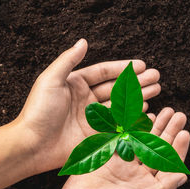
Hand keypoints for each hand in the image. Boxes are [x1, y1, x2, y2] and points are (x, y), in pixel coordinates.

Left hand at [14, 39, 160, 172]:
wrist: (33, 144)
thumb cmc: (38, 111)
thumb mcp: (51, 80)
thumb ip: (68, 60)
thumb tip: (83, 41)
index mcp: (75, 84)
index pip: (103, 72)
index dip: (122, 68)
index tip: (141, 65)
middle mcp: (85, 99)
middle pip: (115, 87)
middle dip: (136, 81)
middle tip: (156, 77)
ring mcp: (92, 117)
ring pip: (119, 104)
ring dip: (137, 96)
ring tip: (156, 89)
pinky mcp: (95, 134)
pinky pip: (117, 123)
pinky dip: (132, 116)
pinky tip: (145, 109)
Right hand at [50, 108, 189, 188]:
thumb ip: (165, 187)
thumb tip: (184, 175)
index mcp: (149, 187)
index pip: (168, 165)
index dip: (178, 148)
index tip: (185, 132)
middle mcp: (138, 175)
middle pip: (157, 150)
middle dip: (169, 132)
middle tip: (179, 115)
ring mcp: (122, 165)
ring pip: (142, 141)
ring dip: (154, 127)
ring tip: (166, 112)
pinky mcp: (107, 157)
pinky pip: (123, 139)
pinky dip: (133, 127)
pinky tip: (143, 117)